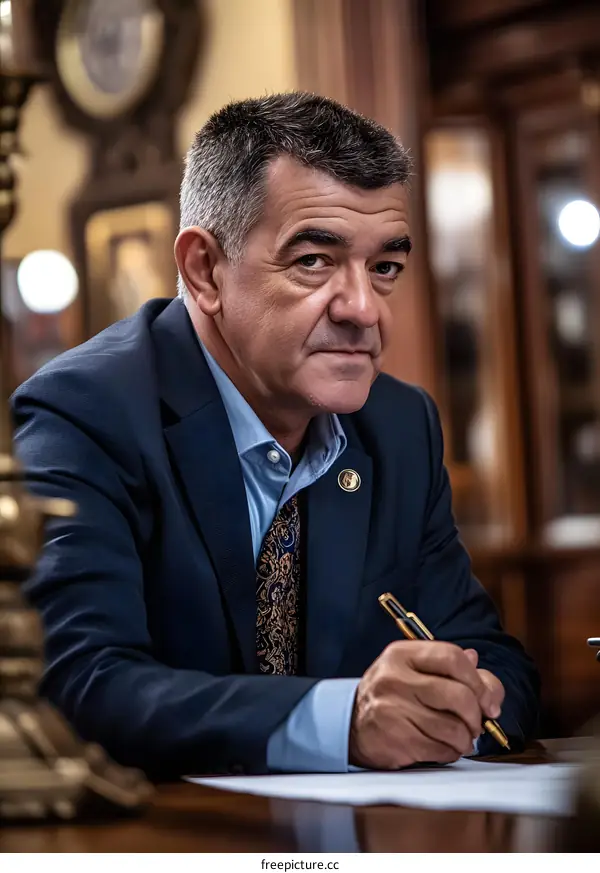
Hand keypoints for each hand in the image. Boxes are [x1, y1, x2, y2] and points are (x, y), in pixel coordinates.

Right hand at [349, 641, 503, 769]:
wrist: (351, 723)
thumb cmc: (392, 695)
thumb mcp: (415, 671)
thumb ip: (452, 669)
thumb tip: (483, 676)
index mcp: (403, 654)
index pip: (452, 657)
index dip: (479, 681)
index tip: (488, 701)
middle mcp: (395, 677)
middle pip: (458, 695)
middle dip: (476, 715)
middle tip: (477, 724)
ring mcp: (393, 708)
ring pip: (453, 728)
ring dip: (465, 739)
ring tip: (461, 738)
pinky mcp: (395, 738)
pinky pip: (440, 749)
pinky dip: (451, 752)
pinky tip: (444, 747)